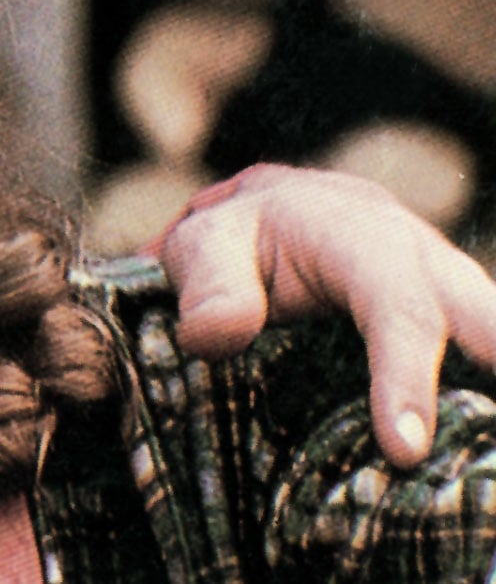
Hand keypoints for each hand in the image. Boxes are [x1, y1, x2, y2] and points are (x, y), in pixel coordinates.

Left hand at [149, 163, 495, 466]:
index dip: (406, 375)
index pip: (399, 305)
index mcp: (364, 237)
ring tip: (484, 461)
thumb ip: (210, 287)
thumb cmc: (245, 238)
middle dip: (493, 361)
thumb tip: (217, 336)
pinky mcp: (459, 329)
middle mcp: (427, 263)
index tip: (404, 450)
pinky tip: (471, 453)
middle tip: (490, 446)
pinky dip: (478, 406)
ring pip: (490, 338)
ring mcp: (453, 297)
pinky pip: (476, 365)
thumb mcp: (209, 245)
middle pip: (481, 317)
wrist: (283, 215)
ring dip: (488, 396)